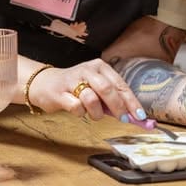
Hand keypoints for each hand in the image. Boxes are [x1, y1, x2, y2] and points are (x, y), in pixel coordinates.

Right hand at [27, 58, 146, 121]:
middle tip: (123, 119)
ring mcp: (72, 80)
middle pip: (107, 89)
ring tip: (94, 114)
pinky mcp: (59, 92)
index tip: (140, 116)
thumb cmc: (76, 87)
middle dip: (118, 107)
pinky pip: (76, 107)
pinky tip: (78, 109)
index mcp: (99, 67)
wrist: (45, 84)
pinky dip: (80, 113)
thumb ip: (112, 99)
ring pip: (91, 99)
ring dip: (96, 112)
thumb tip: (133, 116)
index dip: (131, 101)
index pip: (120, 84)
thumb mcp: (96, 87)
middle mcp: (87, 70)